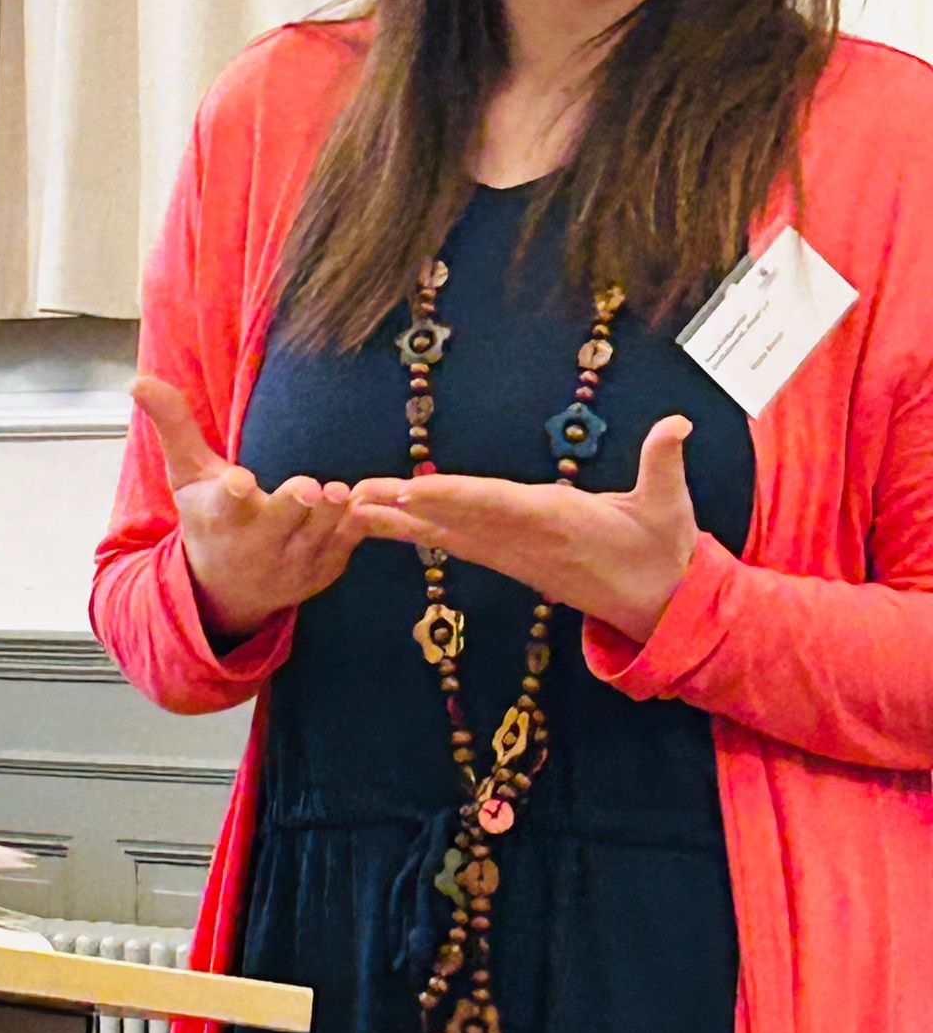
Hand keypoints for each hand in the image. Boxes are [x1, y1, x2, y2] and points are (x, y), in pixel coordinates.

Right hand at [130, 374, 367, 639]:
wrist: (228, 593)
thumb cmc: (208, 520)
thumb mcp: (187, 477)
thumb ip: (174, 425)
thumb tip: (138, 380)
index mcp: (221, 516)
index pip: (223, 503)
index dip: (231, 492)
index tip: (239, 483)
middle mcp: (256, 544)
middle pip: (282, 520)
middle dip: (295, 504)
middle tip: (309, 488)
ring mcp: (294, 560)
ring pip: (323, 532)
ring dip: (335, 512)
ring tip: (342, 493)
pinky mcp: (327, 567)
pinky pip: (354, 542)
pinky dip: (370, 523)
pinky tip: (383, 499)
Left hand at [349, 415, 699, 642]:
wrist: (662, 609)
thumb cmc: (665, 551)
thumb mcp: (670, 506)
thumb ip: (664, 461)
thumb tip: (679, 422)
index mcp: (558, 520)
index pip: (498, 503)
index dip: (454, 496)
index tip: (413, 489)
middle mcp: (526, 539)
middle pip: (456, 519)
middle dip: (404, 506)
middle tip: (354, 495)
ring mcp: (516, 555)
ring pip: (449, 534)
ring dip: (400, 521)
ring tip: (354, 508)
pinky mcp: (514, 563)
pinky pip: (459, 545)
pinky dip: (423, 533)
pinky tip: (392, 525)